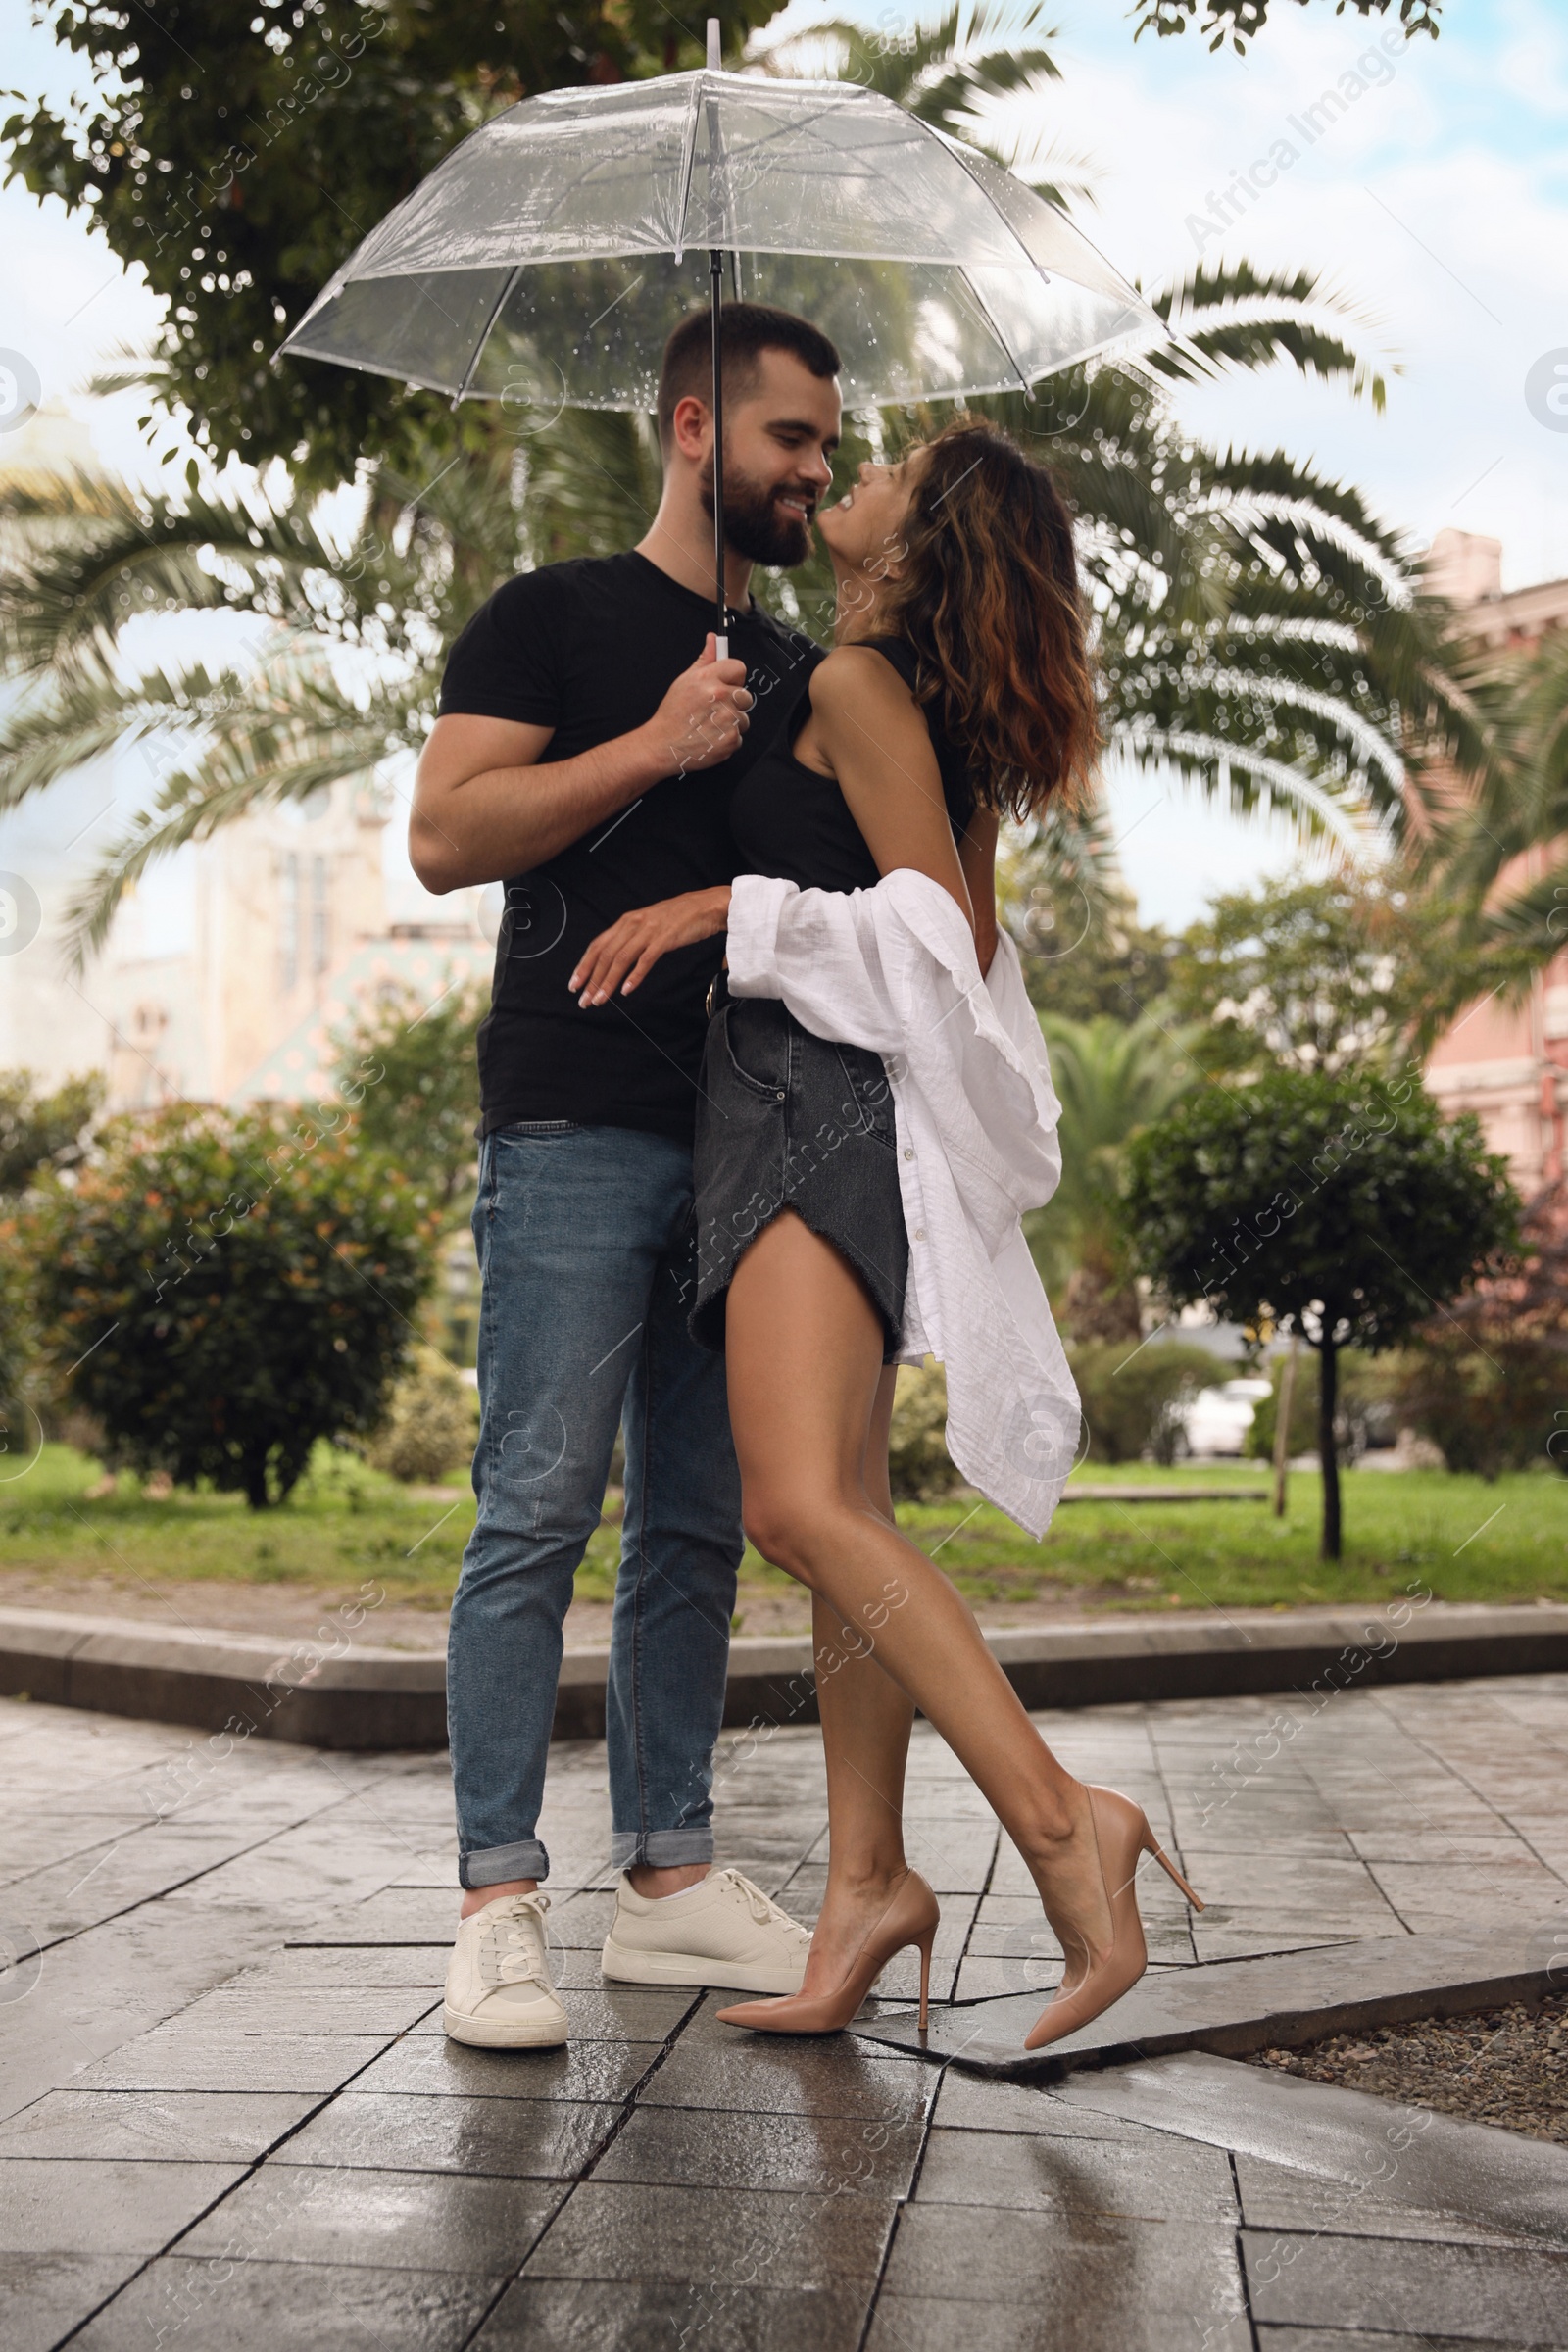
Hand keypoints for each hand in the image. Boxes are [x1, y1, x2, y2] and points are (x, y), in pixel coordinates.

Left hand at [569, 886, 731, 1004]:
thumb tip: (614, 960)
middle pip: (605, 955)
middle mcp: (633, 925)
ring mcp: (648, 931)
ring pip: (621, 959)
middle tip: (584, 1000)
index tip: (574, 984)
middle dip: (591, 979)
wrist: (706, 907)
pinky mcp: (664, 938)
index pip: (597, 946)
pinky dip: (634, 976)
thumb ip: (631, 939)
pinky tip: (627, 989)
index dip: (584, 966)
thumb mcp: (647, 925)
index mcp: (626, 922)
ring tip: (600, 999)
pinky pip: (645, 959)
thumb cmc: (678, 918)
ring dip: (608, 982)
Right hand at [641, 636, 752, 774]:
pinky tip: (711, 737)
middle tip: (714, 709)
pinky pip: (739, 736)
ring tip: (710, 725)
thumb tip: (713, 639)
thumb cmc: (672, 715)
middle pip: (745, 695)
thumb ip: (704, 660)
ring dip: (731, 722)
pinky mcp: (731, 739)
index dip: (733, 677)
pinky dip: (727, 739)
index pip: (739, 668)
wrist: (663, 745)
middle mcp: (720, 697)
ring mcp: (728, 719)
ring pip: (743, 717)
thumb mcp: (685, 681)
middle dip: (734, 702)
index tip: (726, 684)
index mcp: (708, 679)